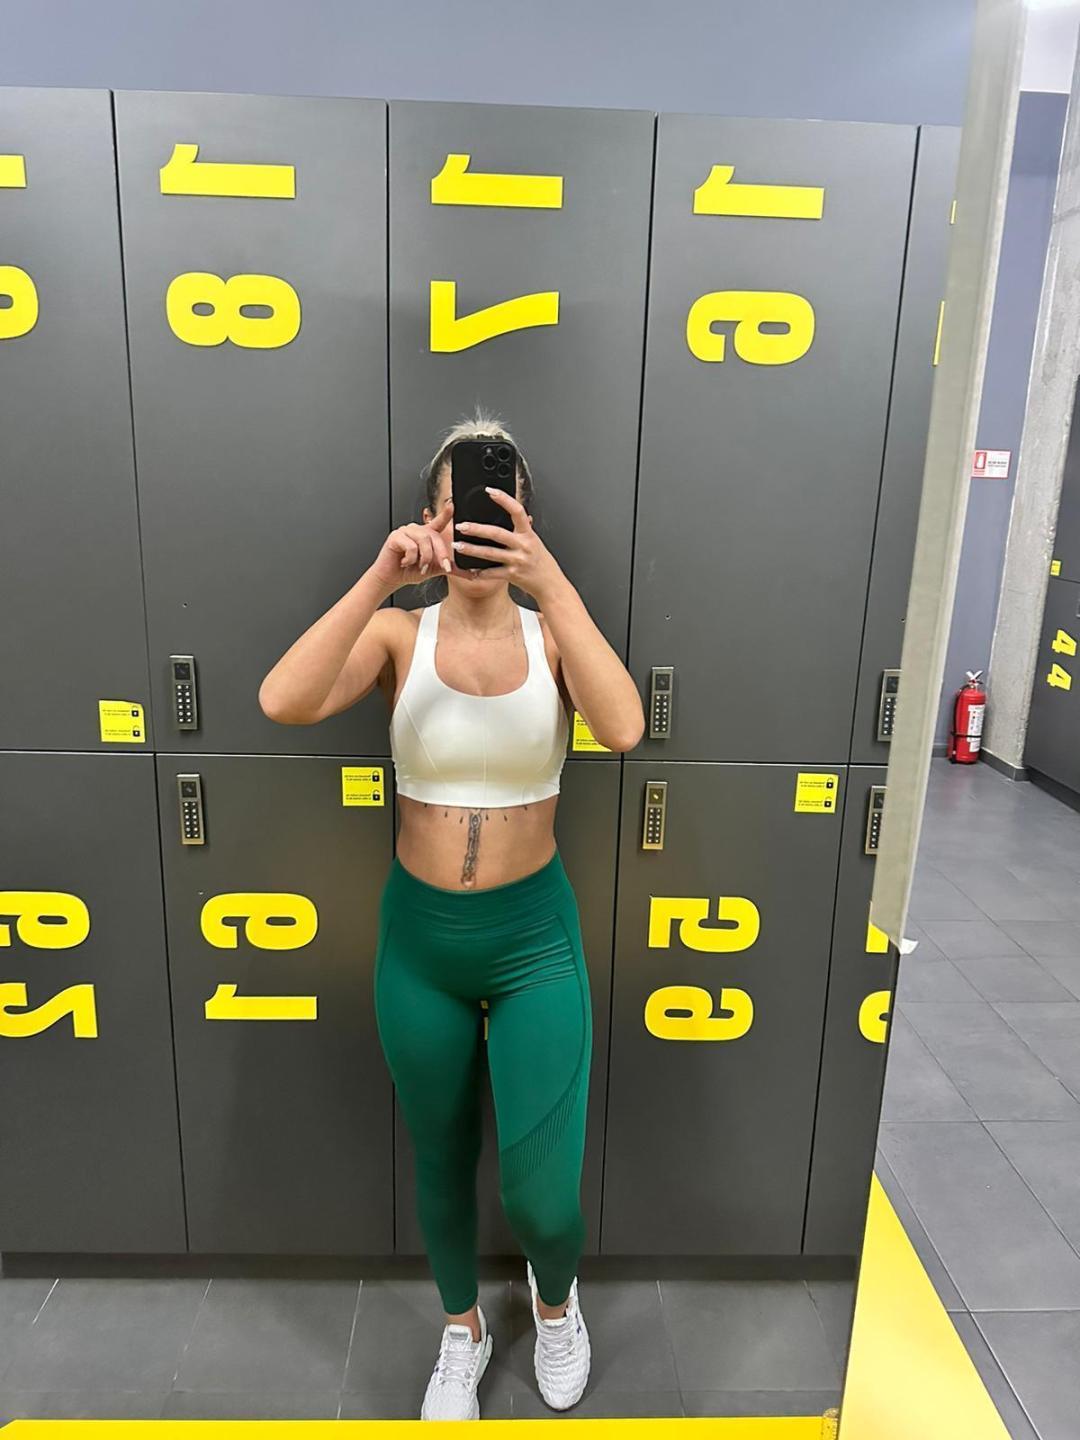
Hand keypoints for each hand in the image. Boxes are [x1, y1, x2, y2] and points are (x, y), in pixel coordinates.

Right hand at [371, 501, 454, 591]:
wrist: (392, 578)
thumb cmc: (411, 570)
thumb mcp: (436, 569)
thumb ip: (453, 568)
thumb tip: (473, 574)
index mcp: (427, 534)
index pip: (439, 521)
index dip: (446, 512)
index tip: (452, 504)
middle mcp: (417, 529)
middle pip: (435, 536)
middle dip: (441, 554)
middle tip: (444, 567)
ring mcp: (406, 531)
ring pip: (424, 540)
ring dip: (425, 558)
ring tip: (420, 566)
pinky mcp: (395, 536)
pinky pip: (410, 546)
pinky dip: (410, 559)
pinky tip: (405, 562)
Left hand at [452, 488, 566, 602]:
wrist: (550, 584)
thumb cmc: (543, 563)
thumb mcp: (536, 541)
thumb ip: (525, 529)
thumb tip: (519, 513)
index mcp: (528, 534)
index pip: (517, 511)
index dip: (504, 499)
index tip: (490, 491)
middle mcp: (523, 546)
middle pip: (496, 533)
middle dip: (476, 529)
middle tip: (461, 525)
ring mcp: (517, 561)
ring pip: (490, 553)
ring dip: (471, 549)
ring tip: (457, 545)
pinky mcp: (512, 575)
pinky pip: (492, 573)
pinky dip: (479, 572)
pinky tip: (469, 569)